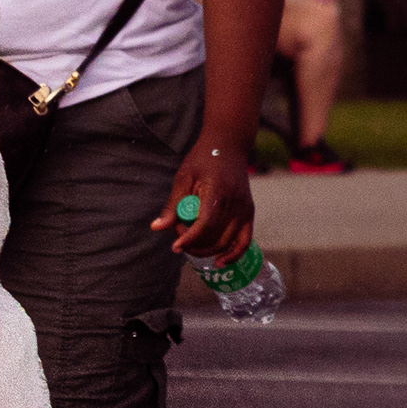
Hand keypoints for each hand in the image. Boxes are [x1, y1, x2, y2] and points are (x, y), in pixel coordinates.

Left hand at [157, 140, 255, 264]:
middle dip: (195, 244)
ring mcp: (245, 208)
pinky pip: (244, 240)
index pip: (205, 224)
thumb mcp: (183, 178)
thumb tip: (157, 228)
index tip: (175, 247)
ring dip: (208, 249)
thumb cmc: (202, 160)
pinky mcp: (249, 212)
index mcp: (217, 192)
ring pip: (227, 241)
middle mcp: (235, 203)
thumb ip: (172, 205)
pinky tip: (219, 262)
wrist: (229, 146)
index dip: (189, 239)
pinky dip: (234, 253)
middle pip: (215, 236)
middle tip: (179, 236)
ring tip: (192, 243)